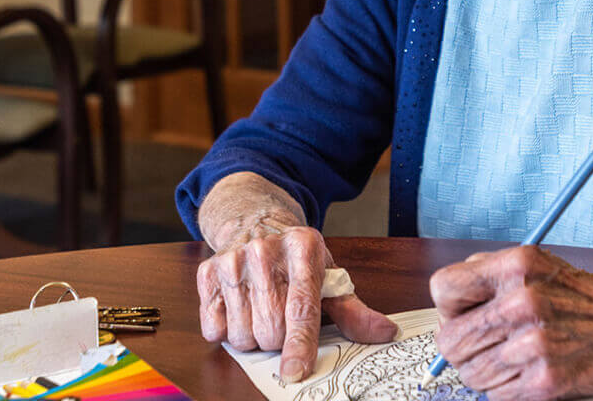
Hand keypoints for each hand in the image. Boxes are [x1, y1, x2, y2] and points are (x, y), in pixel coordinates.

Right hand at [196, 224, 397, 382]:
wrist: (254, 222)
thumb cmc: (296, 259)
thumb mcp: (328, 277)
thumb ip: (354, 311)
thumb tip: (386, 332)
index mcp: (303, 248)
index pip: (301, 307)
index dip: (299, 344)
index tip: (296, 370)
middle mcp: (264, 250)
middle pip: (271, 329)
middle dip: (279, 339)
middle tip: (281, 317)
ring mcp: (232, 260)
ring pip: (242, 335)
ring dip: (253, 337)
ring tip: (260, 310)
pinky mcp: (206, 272)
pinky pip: (213, 329)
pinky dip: (226, 330)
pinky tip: (237, 307)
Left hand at [430, 246, 592, 400]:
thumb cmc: (578, 296)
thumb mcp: (533, 264)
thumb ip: (486, 277)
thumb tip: (446, 308)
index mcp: (514, 267)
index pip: (443, 289)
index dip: (448, 307)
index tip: (461, 314)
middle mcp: (521, 303)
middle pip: (449, 340)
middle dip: (460, 346)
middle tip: (483, 343)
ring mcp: (533, 345)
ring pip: (469, 373)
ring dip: (484, 370)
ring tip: (511, 356)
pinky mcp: (545, 381)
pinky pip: (495, 395)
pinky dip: (505, 389)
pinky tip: (526, 371)